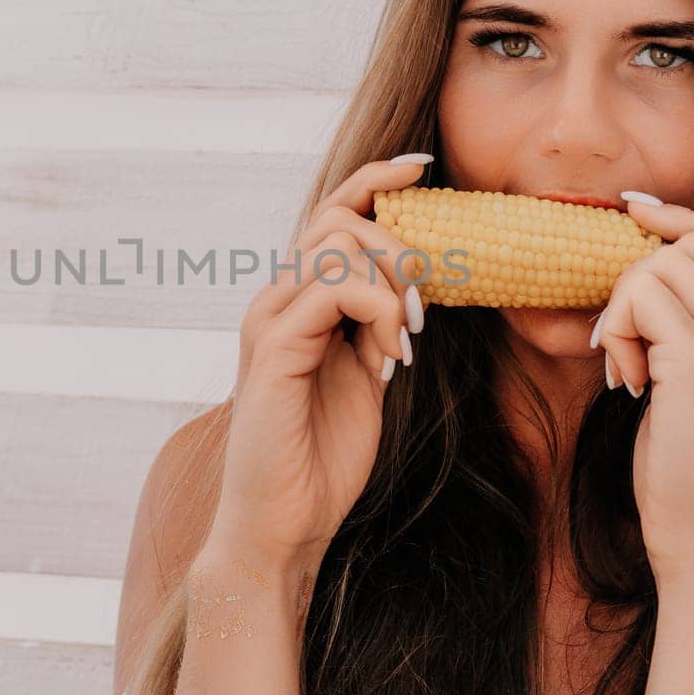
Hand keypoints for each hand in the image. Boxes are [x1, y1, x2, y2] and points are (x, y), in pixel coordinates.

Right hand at [213, 155, 430, 561]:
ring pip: (336, 244)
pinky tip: (391, 356)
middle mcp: (275, 301)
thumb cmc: (319, 460)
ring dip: (391, 281)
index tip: (422, 168)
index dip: (374, 179)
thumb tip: (410, 290)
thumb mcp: (363, 379)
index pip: (331, 213)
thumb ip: (375, 329)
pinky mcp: (273, 350)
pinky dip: (378, 309)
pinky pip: (332, 289)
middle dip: (398, 245)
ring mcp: (269, 322)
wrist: (280, 526)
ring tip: (407, 339)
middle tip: (425, 306)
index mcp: (295, 303)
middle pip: (338, 217)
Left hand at [590, 192, 693, 587]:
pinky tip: (626, 380)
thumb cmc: (690, 475)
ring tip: (626, 368)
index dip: (680, 219)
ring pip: (659, 265)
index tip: (631, 209)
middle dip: (634, 279)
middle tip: (622, 344)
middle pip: (689, 246)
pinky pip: (640, 297)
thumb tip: (642, 275)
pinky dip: (615, 329)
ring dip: (621, 309)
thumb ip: (693, 335)